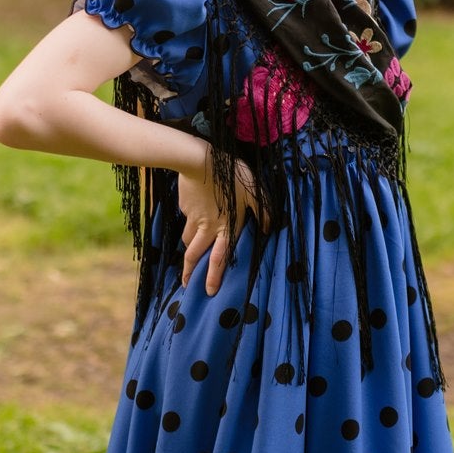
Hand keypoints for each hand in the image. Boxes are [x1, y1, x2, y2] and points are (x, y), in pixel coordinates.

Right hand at [178, 146, 264, 295]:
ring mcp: (193, 218)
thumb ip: (263, 211)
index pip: (220, 258)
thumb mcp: (254, 192)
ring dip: (188, 249)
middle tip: (186, 285)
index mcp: (227, 227)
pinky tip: (194, 211)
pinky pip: (186, 219)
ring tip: (189, 255)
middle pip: (195, 255)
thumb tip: (269, 228)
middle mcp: (208, 227)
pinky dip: (189, 220)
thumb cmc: (232, 175)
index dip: (214, 276)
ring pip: (188, 240)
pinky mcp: (184, 207)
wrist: (200, 160)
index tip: (209, 292)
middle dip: (190, 272)